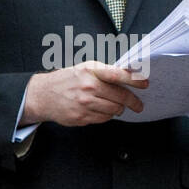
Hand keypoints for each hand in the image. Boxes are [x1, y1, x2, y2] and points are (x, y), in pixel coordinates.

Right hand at [23, 62, 147, 125]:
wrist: (43, 95)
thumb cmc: (66, 80)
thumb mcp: (84, 69)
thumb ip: (105, 72)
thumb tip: (128, 76)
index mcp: (90, 71)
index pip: (117, 74)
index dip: (134, 80)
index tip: (145, 83)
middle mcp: (88, 86)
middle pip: (120, 96)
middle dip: (133, 102)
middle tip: (138, 105)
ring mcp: (85, 103)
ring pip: (113, 110)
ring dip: (118, 109)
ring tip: (117, 106)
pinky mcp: (81, 117)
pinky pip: (103, 119)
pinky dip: (106, 116)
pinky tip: (101, 110)